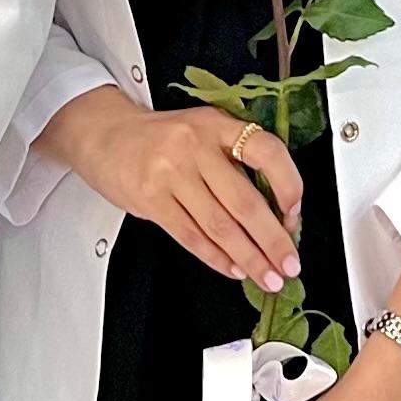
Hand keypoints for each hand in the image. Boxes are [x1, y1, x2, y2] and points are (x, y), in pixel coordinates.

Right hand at [39, 87, 302, 291]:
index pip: (265, 151)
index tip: (296, 214)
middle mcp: (195, 146)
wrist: (104, 133)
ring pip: (220, 227)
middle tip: (289, 263)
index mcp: (216, 125)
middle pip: (245, 202)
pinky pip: (191, 236)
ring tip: (266, 276)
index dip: (288, 185)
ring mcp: (171, 173)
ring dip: (248, 258)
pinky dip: (216, 258)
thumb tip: (276, 211)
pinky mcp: (150, 199)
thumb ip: (234, 160)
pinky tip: (232, 268)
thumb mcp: (201, 131)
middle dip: (273, 241)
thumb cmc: (160, 138)